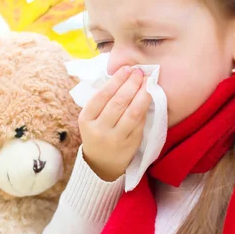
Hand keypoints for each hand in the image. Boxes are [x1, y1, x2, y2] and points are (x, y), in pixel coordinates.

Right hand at [79, 66, 151, 181]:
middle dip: (131, 84)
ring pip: (132, 113)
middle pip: (118, 102)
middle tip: (140, 72)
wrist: (101, 164)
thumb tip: (123, 76)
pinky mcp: (129, 145)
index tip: (127, 69)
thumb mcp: (91, 119)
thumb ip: (102, 101)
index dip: (116, 80)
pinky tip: (148, 98)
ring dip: (142, 94)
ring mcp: (115, 138)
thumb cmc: (97, 134)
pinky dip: (144, 109)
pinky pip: (139, 123)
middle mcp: (99, 129)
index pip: (102, 95)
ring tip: (147, 82)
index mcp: (86, 119)